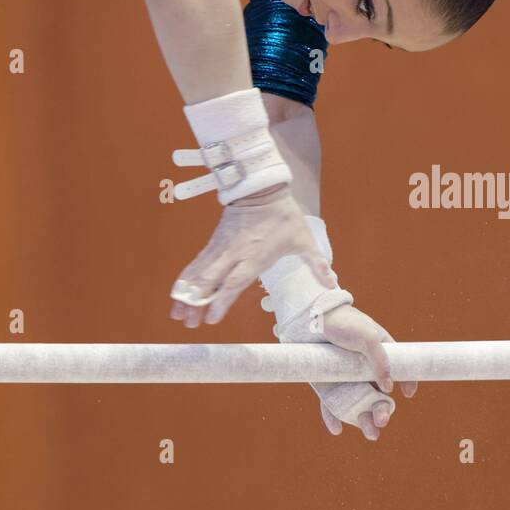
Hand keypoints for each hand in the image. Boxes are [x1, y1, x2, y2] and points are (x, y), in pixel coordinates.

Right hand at [170, 190, 336, 326]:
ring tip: (175, 313)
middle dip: (196, 302)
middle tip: (187, 322)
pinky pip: (196, 263)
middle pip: (210, 280)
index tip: (211, 318)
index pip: (235, 280)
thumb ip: (316, 263)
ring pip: (199, 272)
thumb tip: (333, 283)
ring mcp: (221, 247)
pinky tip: (177, 293)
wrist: (259, 187)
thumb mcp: (303, 238)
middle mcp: (234, 253)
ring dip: (186, 293)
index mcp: (255, 255)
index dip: (222, 299)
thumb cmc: (283, 215)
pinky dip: (186, 278)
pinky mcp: (214, 243)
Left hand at [315, 303, 417, 439]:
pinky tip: (336, 428)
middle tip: (382, 420)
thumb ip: (381, 360)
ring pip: (357, 404)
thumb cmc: (342, 322)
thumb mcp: (367, 336)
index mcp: (378, 352)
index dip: (406, 381)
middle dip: (383, 411)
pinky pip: (331, 404)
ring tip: (370, 433)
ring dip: (364, 421)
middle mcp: (363, 369)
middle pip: (378, 395)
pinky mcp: (326, 384)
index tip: (408, 393)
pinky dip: (333, 417)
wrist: (310, 318)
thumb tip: (389, 386)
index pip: (397, 369)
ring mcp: (345, 378)